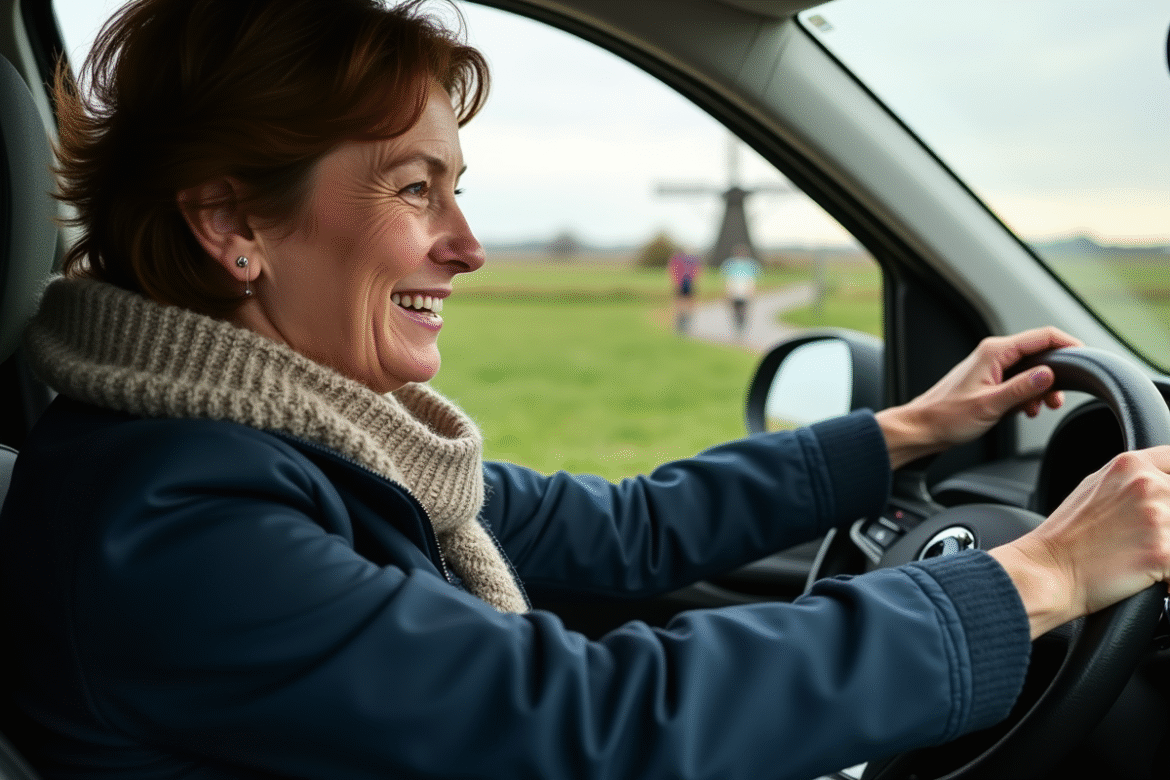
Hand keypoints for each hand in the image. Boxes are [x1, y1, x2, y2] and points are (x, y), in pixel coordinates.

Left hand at [876, 327, 1081, 468]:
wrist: (923, 428)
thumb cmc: (948, 417)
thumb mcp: (991, 405)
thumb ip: (1023, 388)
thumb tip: (1051, 373)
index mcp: (995, 352)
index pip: (1043, 337)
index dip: (1069, 345)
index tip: (1088, 361)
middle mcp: (994, 353)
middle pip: (1040, 352)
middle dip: (1056, 374)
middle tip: (1058, 399)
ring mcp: (993, 366)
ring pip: (1032, 369)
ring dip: (1042, 388)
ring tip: (1040, 409)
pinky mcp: (991, 380)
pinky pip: (1020, 381)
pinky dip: (1029, 394)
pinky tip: (1026, 410)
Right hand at [990, 447, 1169, 637]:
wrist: (1046, 571)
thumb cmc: (1065, 536)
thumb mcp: (1094, 487)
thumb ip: (1132, 479)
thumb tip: (1161, 482)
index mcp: (1131, 465)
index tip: (1164, 503)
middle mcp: (1148, 485)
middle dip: (1167, 523)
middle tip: (1141, 537)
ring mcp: (1158, 518)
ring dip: (1166, 547)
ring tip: (1142, 556)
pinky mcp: (1164, 553)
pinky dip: (1169, 576)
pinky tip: (1146, 575)